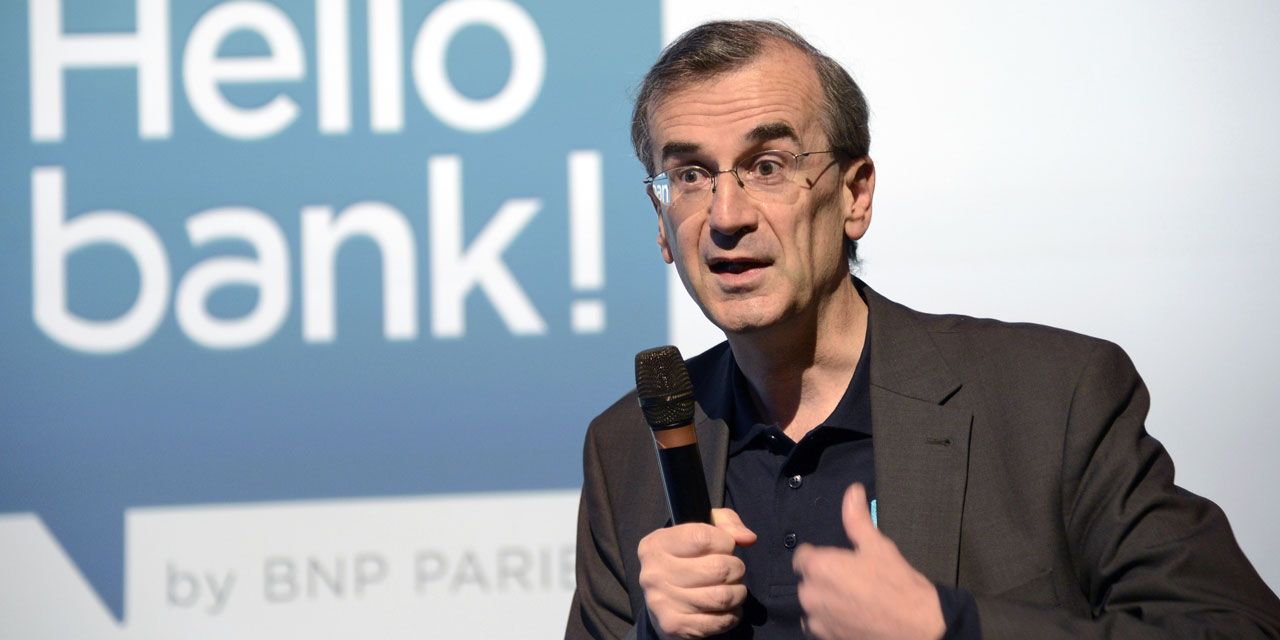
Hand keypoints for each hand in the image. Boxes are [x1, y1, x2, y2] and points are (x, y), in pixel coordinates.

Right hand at [637, 508, 757, 638]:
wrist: (662, 598)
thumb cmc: (687, 557)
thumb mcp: (702, 529)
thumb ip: (726, 523)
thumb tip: (748, 538)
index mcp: (656, 544)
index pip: (702, 538)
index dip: (725, 542)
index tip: (725, 546)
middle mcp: (654, 573)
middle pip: (717, 569)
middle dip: (736, 568)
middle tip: (733, 570)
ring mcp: (661, 602)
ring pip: (722, 597)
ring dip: (738, 593)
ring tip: (733, 588)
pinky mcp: (674, 626)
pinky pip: (719, 621)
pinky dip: (733, 615)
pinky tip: (727, 608)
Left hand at [792, 484, 945, 639]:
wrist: (918, 628)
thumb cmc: (897, 584)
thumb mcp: (878, 546)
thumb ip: (857, 518)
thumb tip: (852, 491)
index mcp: (819, 568)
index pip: (802, 556)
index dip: (820, 556)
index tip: (839, 561)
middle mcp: (810, 595)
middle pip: (807, 580)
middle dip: (824, 578)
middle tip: (851, 580)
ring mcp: (817, 620)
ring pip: (813, 603)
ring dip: (825, 600)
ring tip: (853, 599)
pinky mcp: (825, 638)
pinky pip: (819, 624)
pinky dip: (830, 619)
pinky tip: (852, 615)